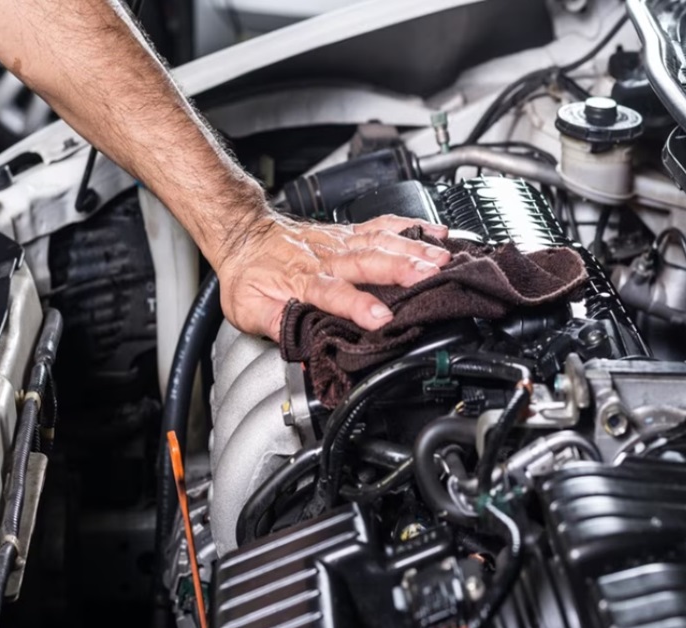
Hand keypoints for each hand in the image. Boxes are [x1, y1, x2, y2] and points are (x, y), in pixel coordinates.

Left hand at [215, 212, 450, 340]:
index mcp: (303, 279)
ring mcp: (341, 241)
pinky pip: (384, 225)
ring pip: (380, 241)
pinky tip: (436, 231)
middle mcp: (327, 257)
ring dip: (413, 249)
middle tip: (430, 276)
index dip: (357, 306)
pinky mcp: (350, 233)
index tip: (380, 318)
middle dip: (401, 268)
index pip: (333, 293)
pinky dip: (412, 226)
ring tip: (441, 257)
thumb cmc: (250, 274)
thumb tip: (302, 345)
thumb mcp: (248, 308)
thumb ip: (276, 324)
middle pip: (368, 261)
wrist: (244, 234)